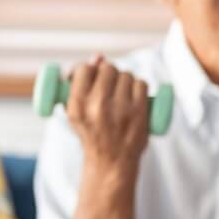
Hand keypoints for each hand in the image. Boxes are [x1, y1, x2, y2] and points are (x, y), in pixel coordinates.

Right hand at [65, 56, 150, 172]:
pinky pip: (141, 83)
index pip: (84, 69)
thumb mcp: (76, 113)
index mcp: (77, 106)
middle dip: (109, 72)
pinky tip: (134, 94)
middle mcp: (97, 107)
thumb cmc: (92, 134)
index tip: (91, 74)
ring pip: (126, 75)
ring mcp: (120, 109)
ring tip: (121, 92)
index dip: (89, 68)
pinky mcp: (139, 112)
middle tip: (109, 84)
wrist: (111, 162)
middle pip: (108, 69)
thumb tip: (98, 55)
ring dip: (125, 79)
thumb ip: (82, 84)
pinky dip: (139, 86)